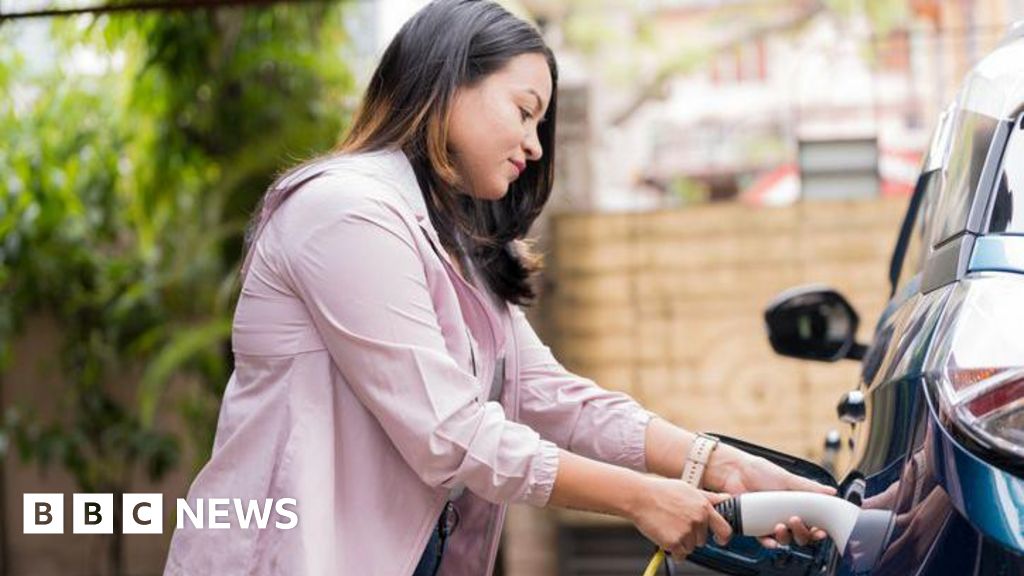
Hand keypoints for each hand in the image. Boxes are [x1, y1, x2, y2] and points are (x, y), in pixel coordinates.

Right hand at [628, 477, 732, 558]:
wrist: (639, 497)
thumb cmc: (660, 492)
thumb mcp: (688, 488)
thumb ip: (709, 497)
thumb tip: (726, 498)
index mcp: (703, 507)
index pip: (724, 529)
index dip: (722, 537)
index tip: (719, 540)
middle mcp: (698, 520)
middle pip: (702, 540)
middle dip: (692, 536)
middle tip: (677, 524)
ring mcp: (686, 532)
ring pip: (690, 548)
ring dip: (681, 543)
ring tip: (668, 527)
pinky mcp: (674, 542)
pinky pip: (679, 555)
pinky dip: (672, 550)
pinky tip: (664, 536)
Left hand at [705, 446, 835, 547]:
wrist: (734, 471)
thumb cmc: (760, 471)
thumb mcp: (787, 478)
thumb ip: (809, 487)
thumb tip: (831, 491)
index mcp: (795, 505)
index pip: (812, 523)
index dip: (817, 529)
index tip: (820, 530)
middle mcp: (784, 515)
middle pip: (800, 535)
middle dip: (802, 533)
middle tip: (796, 521)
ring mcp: (770, 521)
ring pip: (784, 539)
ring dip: (785, 537)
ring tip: (779, 526)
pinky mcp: (755, 526)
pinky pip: (764, 539)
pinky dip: (769, 543)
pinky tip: (771, 541)